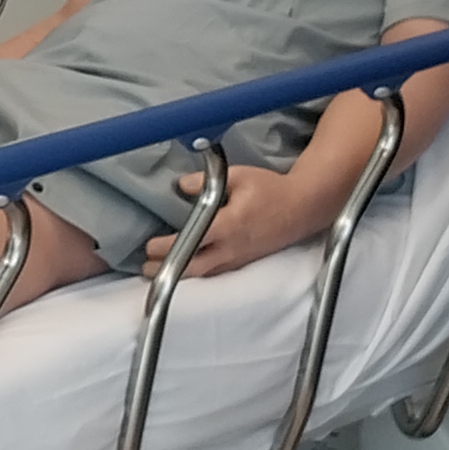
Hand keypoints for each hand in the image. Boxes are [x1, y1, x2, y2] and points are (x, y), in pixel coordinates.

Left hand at [144, 160, 320, 276]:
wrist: (302, 208)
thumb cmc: (271, 189)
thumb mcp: (239, 176)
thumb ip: (207, 182)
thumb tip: (180, 187)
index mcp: (229, 225)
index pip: (193, 240)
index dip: (168, 247)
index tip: (149, 247)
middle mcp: (232, 247)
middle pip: (194, 267)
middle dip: (167, 269)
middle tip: (146, 267)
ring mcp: (239, 258)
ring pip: (204, 273)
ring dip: (180, 273)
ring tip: (157, 270)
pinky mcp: (244, 261)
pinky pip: (216, 271)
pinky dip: (197, 272)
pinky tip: (186, 267)